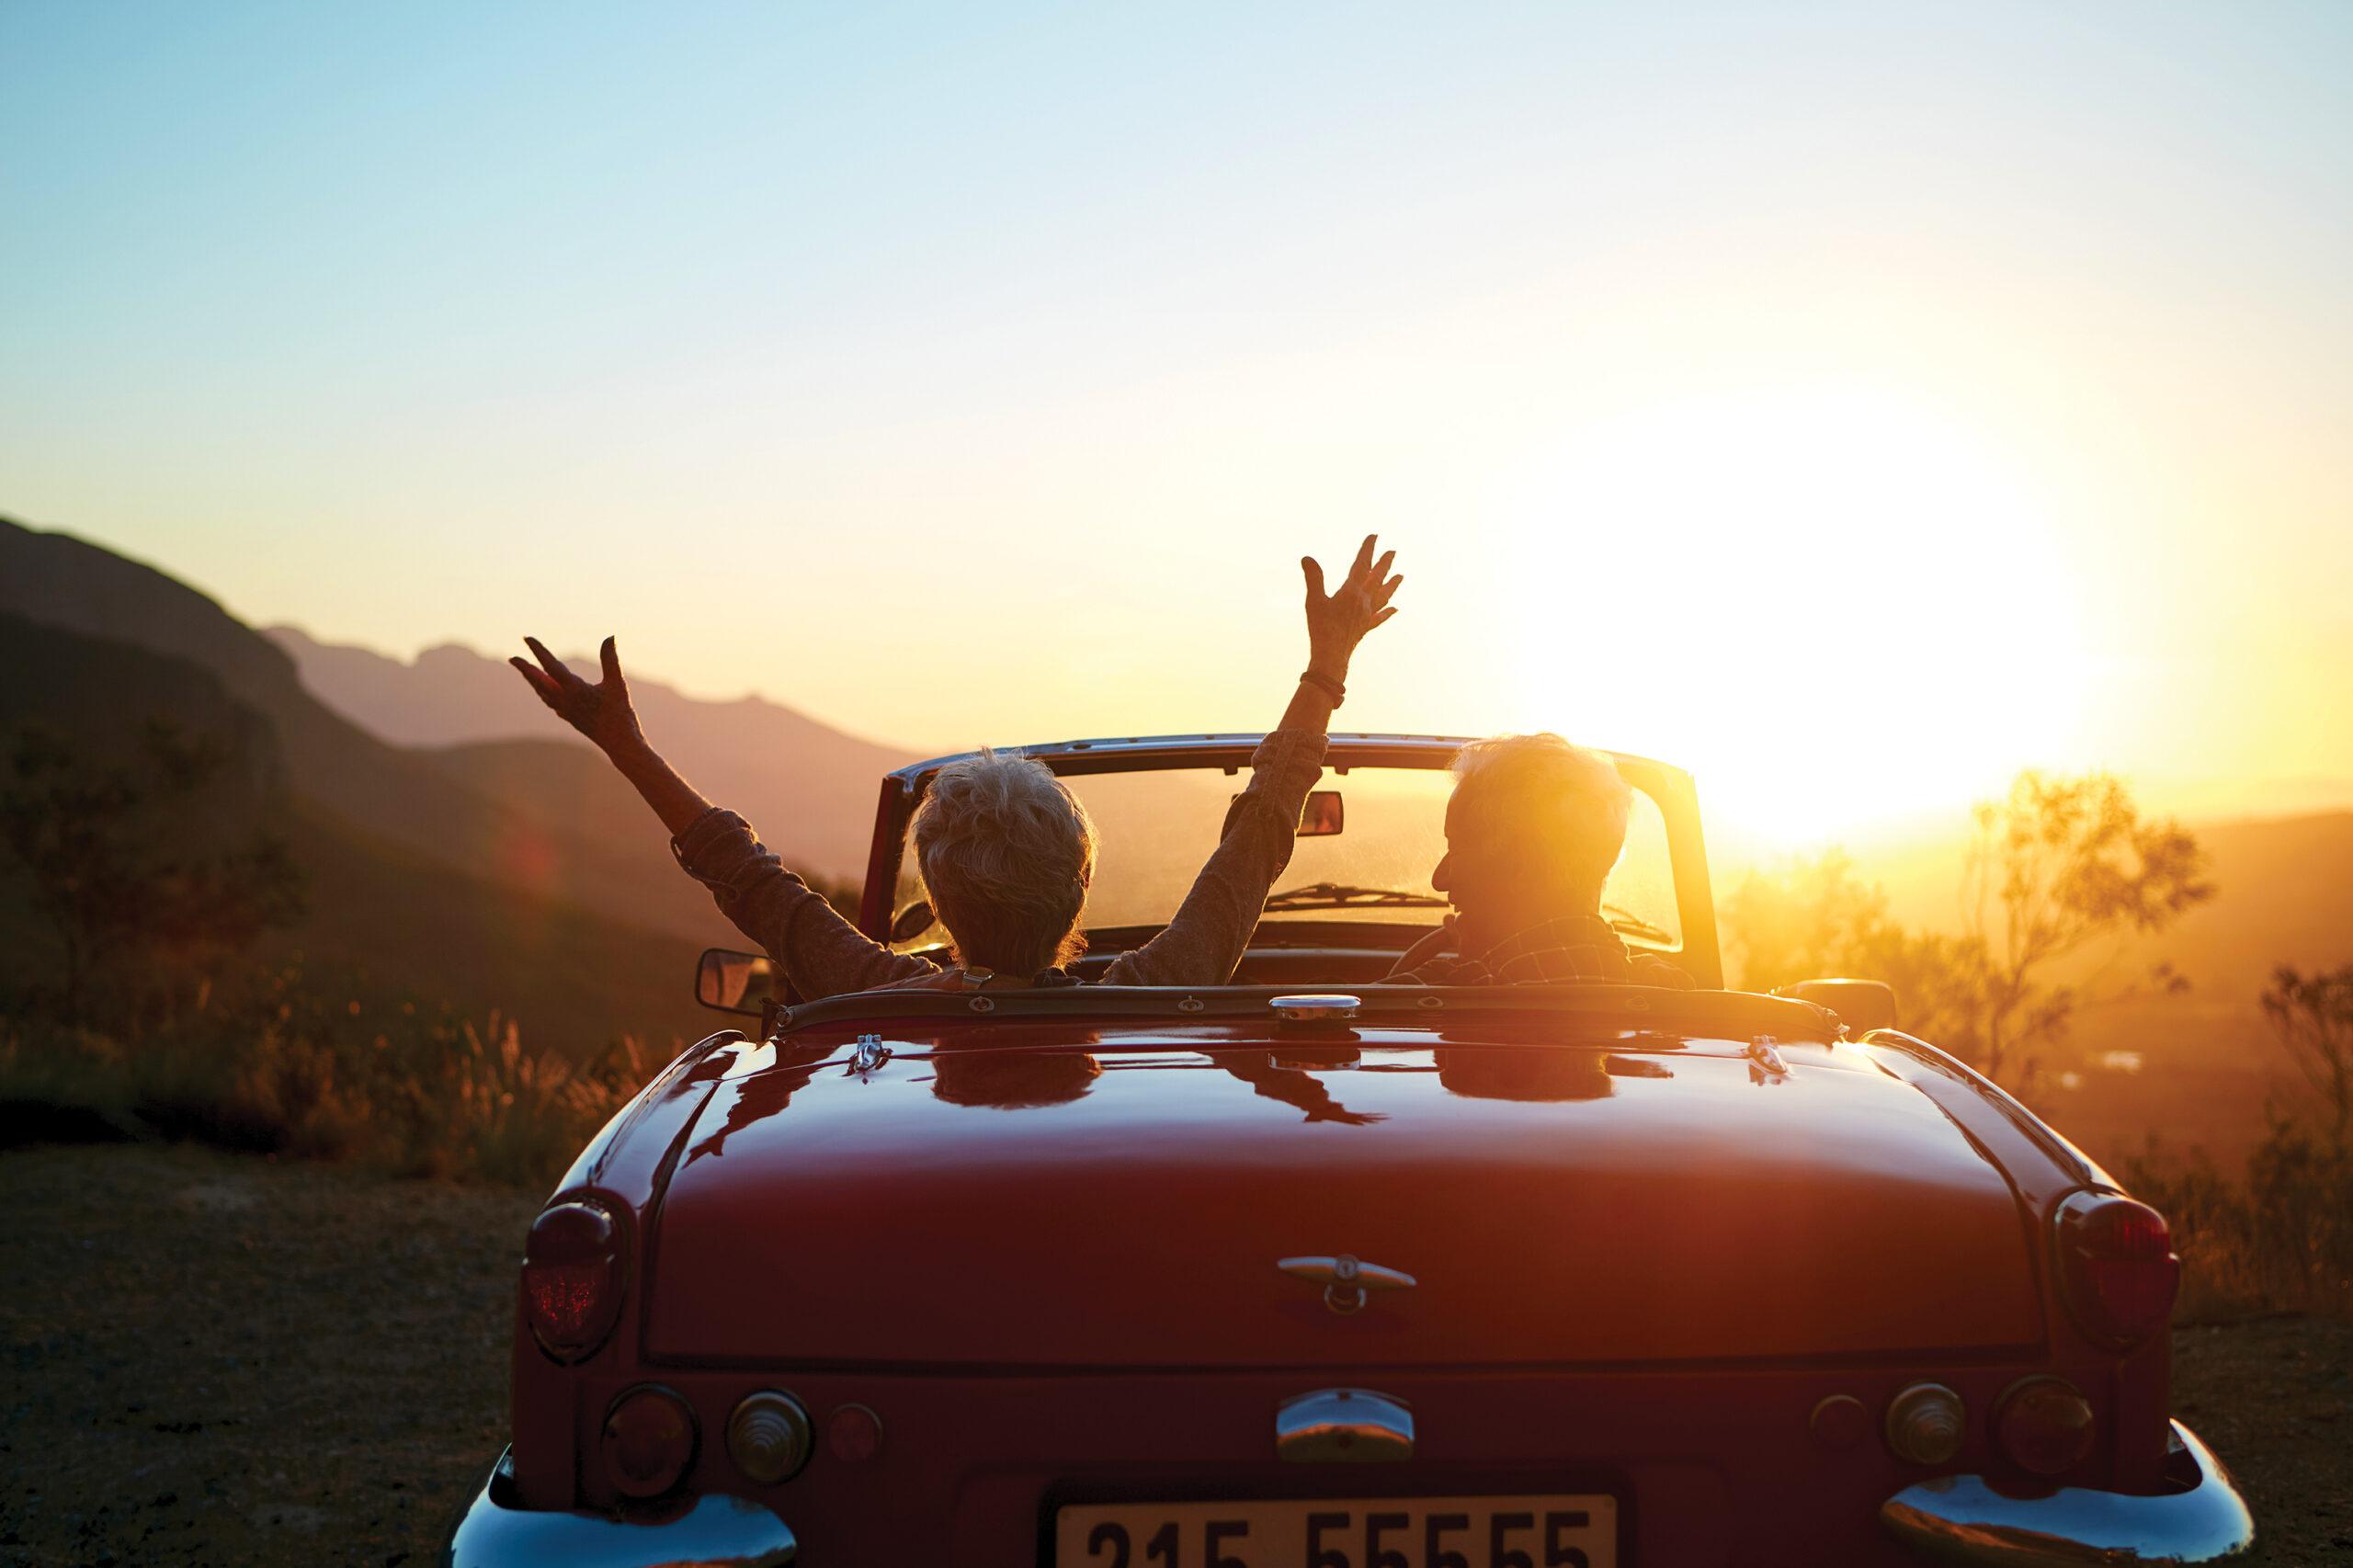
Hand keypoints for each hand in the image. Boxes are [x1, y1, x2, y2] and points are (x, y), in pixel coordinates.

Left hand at [510, 635, 643, 755]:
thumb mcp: (617, 683)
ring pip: (543, 693)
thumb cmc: (620, 713)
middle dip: (524, 669)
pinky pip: (551, 703)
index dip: (538, 651)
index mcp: (573, 689)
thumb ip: (610, 659)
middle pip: (538, 682)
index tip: (527, 638)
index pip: (550, 666)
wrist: (619, 743)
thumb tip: (610, 636)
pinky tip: (546, 693)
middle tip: (512, 658)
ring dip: (533, 681)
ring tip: (527, 672)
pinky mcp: (570, 718)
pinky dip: (544, 693)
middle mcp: (564, 700)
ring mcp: (565, 711)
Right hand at [1301, 534, 1401, 679]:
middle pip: (1378, 578)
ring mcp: (1367, 615)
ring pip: (1383, 596)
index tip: (1374, 536)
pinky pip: (1380, 617)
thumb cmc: (1321, 628)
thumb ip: (1313, 578)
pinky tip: (1395, 609)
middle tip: (1393, 551)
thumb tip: (1307, 558)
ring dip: (1392, 584)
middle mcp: (1363, 601)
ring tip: (1401, 576)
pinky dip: (1388, 612)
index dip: (1368, 549)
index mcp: (1352, 591)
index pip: (1362, 565)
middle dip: (1385, 563)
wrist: (1331, 656)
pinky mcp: (1365, 628)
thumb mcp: (1313, 601)